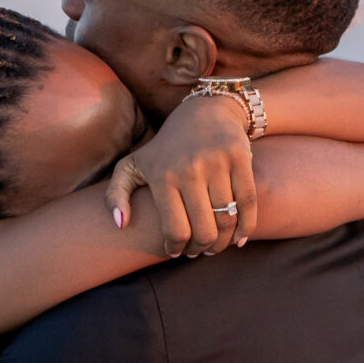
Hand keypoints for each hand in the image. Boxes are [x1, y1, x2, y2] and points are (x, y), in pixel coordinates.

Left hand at [105, 92, 254, 258]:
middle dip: (202, 248)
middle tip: (199, 251)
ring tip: (216, 245)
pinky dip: (246, 227)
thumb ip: (116, 194)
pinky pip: (247, 202)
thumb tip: (120, 224)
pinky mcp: (239, 157)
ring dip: (223, 242)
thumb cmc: (165, 147)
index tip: (177, 251)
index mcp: (162, 176)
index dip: (177, 248)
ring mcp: (217, 163)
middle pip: (204, 229)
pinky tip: (239, 238)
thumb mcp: (132, 165)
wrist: (204, 111)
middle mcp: (190, 169)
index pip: (174, 229)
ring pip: (227, 219)